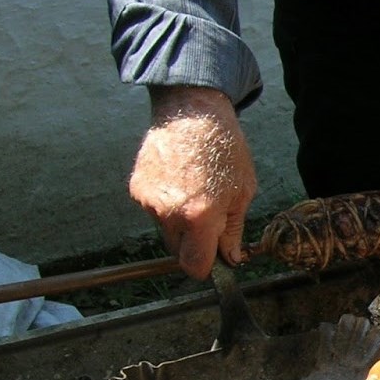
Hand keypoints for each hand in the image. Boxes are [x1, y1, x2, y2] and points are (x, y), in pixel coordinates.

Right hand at [128, 86, 256, 278]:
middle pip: (178, 251)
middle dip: (194, 244)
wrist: (192, 113)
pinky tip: (179, 181)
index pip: (194, 266)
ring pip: (165, 230)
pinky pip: (153, 211)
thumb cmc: (224, 149)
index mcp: (199, 216)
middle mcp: (169, 212)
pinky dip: (166, 204)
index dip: (206, 266)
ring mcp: (149, 200)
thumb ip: (233, 230)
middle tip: (209, 219)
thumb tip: (230, 258)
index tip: (214, 259)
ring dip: (179, 222)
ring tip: (194, 191)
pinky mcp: (137, 189)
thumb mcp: (242, 191)